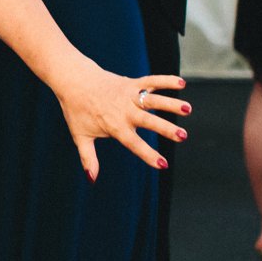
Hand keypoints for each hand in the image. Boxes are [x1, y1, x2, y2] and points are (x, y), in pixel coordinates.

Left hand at [53, 66, 191, 179]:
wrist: (73, 80)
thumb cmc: (76, 111)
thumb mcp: (80, 136)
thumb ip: (88, 158)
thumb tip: (92, 180)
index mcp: (114, 126)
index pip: (133, 143)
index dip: (148, 154)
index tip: (163, 164)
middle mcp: (124, 111)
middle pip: (148, 121)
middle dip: (166, 128)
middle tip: (183, 136)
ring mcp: (128, 95)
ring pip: (153, 100)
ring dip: (171, 103)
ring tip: (188, 109)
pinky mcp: (131, 83)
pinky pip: (151, 80)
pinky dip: (165, 80)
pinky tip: (182, 82)